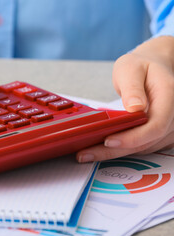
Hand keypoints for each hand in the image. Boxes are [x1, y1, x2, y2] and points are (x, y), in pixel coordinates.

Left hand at [77, 36, 173, 161]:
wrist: (153, 67)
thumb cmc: (141, 66)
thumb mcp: (130, 69)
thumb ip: (132, 87)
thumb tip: (135, 108)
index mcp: (169, 96)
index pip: (155, 125)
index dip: (132, 137)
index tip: (108, 141)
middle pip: (147, 141)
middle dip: (114, 151)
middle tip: (85, 154)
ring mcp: (170, 127)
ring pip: (143, 148)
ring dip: (115, 153)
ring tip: (87, 153)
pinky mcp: (161, 134)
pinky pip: (142, 146)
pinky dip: (122, 148)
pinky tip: (101, 149)